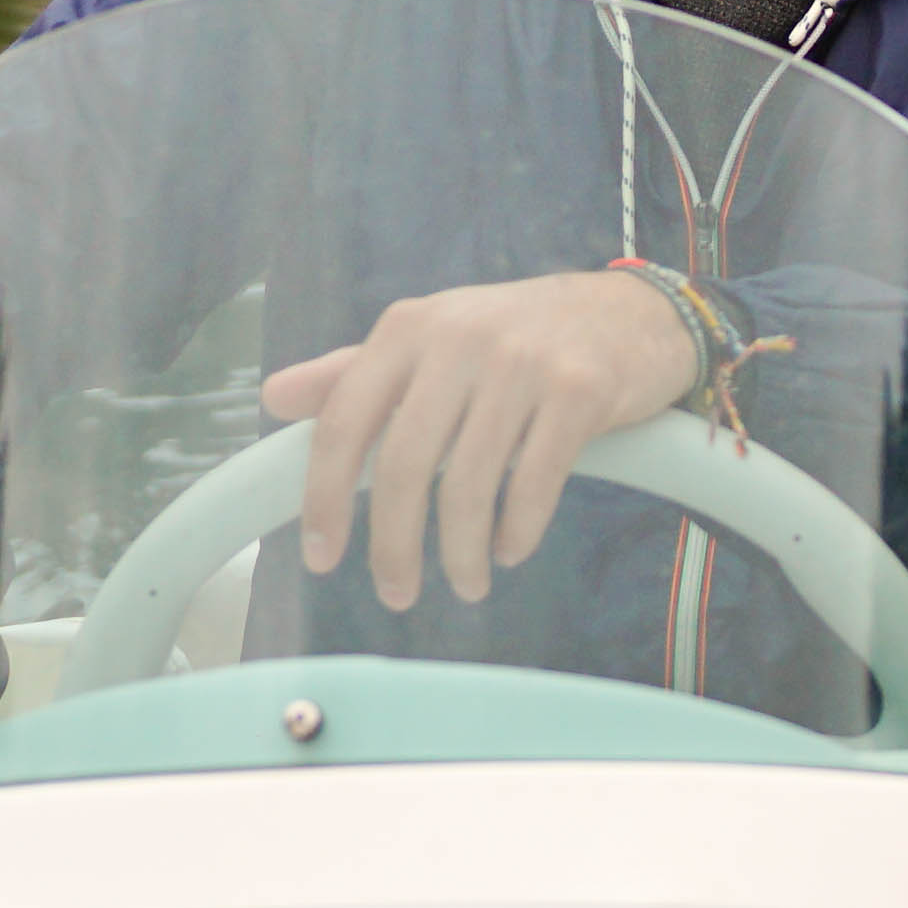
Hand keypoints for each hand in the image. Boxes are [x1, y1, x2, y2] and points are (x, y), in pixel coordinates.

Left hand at [259, 268, 701, 609]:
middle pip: (405, 465)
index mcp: (410, 328)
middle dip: (395, 546)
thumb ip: (354, 373)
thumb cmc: (520, 335)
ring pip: (470, 484)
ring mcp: (523, 364)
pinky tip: (509, 550)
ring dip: (462, 553)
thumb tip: (272, 398)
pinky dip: (516, 532)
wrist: (635, 314)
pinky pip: (534, 484)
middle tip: (396, 594)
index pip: (347, 422)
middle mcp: (460, 339)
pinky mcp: (580, 392)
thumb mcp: (432, 340)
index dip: (326, 498)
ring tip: (465, 583)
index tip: (322, 558)